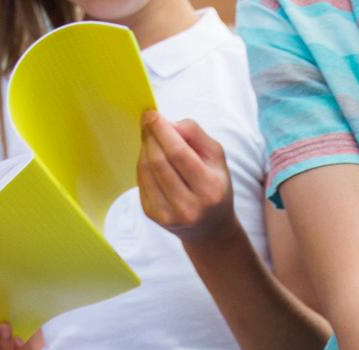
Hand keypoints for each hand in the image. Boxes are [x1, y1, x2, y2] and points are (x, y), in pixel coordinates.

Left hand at [136, 112, 236, 244]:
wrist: (209, 227)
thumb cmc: (214, 185)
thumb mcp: (216, 157)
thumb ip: (195, 134)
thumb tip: (167, 124)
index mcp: (209, 189)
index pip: (178, 154)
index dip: (161, 130)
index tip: (151, 114)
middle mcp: (189, 206)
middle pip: (158, 161)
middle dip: (150, 136)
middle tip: (148, 121)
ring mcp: (168, 214)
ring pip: (146, 169)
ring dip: (145, 147)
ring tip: (152, 139)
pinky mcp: (153, 215)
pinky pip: (141, 180)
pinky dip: (143, 163)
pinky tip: (152, 158)